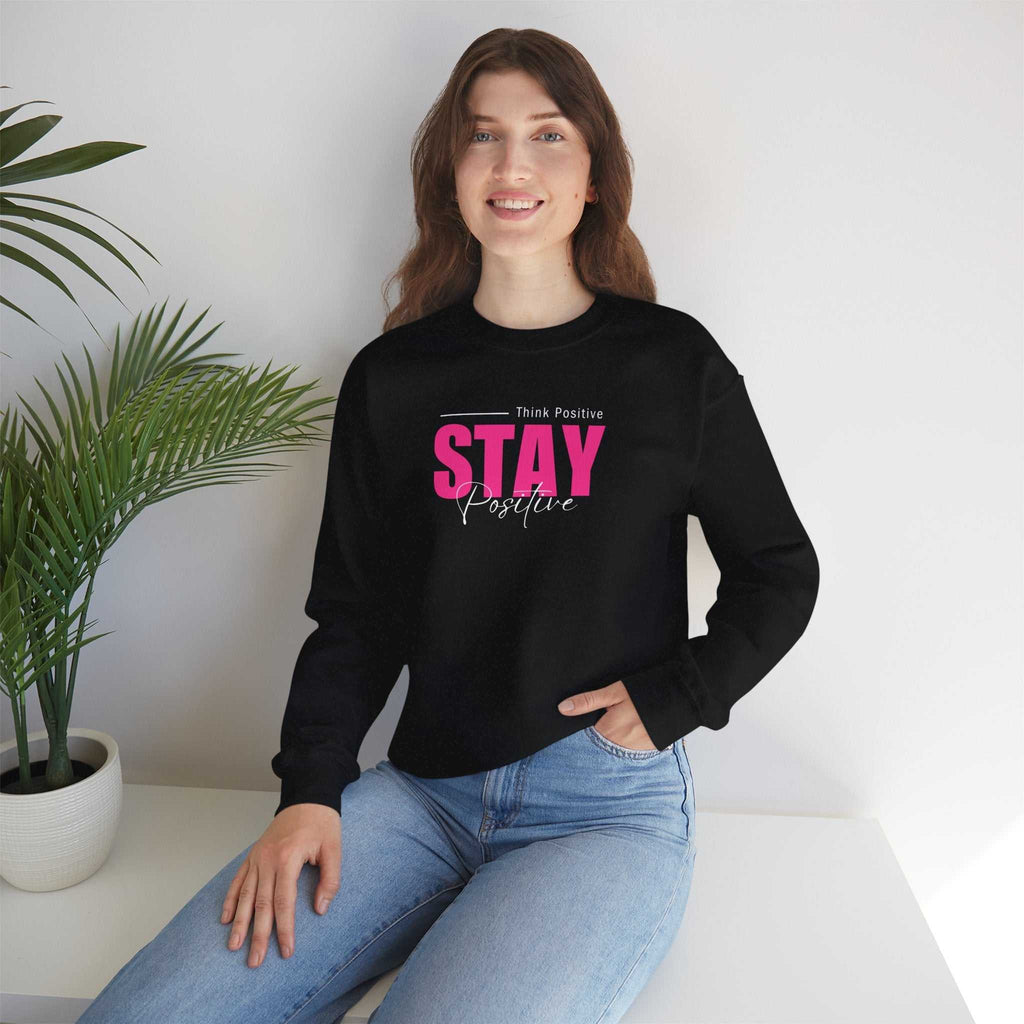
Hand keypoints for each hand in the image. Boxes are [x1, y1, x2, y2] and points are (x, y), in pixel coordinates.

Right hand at [221, 802, 340, 967]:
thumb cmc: (322, 823)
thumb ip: (330, 880)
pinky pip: (238, 880)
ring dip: (239, 922)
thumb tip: (320, 909)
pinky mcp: (253, 855)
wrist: (307, 797)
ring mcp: (258, 857)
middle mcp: (268, 859)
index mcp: (288, 858)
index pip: (284, 902)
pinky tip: (225, 918)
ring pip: (245, 895)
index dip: (284, 929)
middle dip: (257, 935)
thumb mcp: (334, 849)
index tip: (286, 950)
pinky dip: (230, 899)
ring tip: (234, 946)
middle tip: (255, 961)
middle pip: (260, 904)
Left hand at [557, 679, 656, 749]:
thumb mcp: (614, 692)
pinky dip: (626, 743)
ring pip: (614, 749)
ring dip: (612, 740)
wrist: (680, 697)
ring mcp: (635, 751)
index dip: (581, 732)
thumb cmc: (645, 692)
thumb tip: (563, 708)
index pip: (585, 739)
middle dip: (596, 737)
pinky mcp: (648, 751)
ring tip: (620, 724)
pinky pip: (629, 750)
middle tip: (606, 720)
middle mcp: (620, 746)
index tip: (579, 728)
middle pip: (600, 745)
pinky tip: (630, 730)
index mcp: (608, 732)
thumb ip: (588, 701)